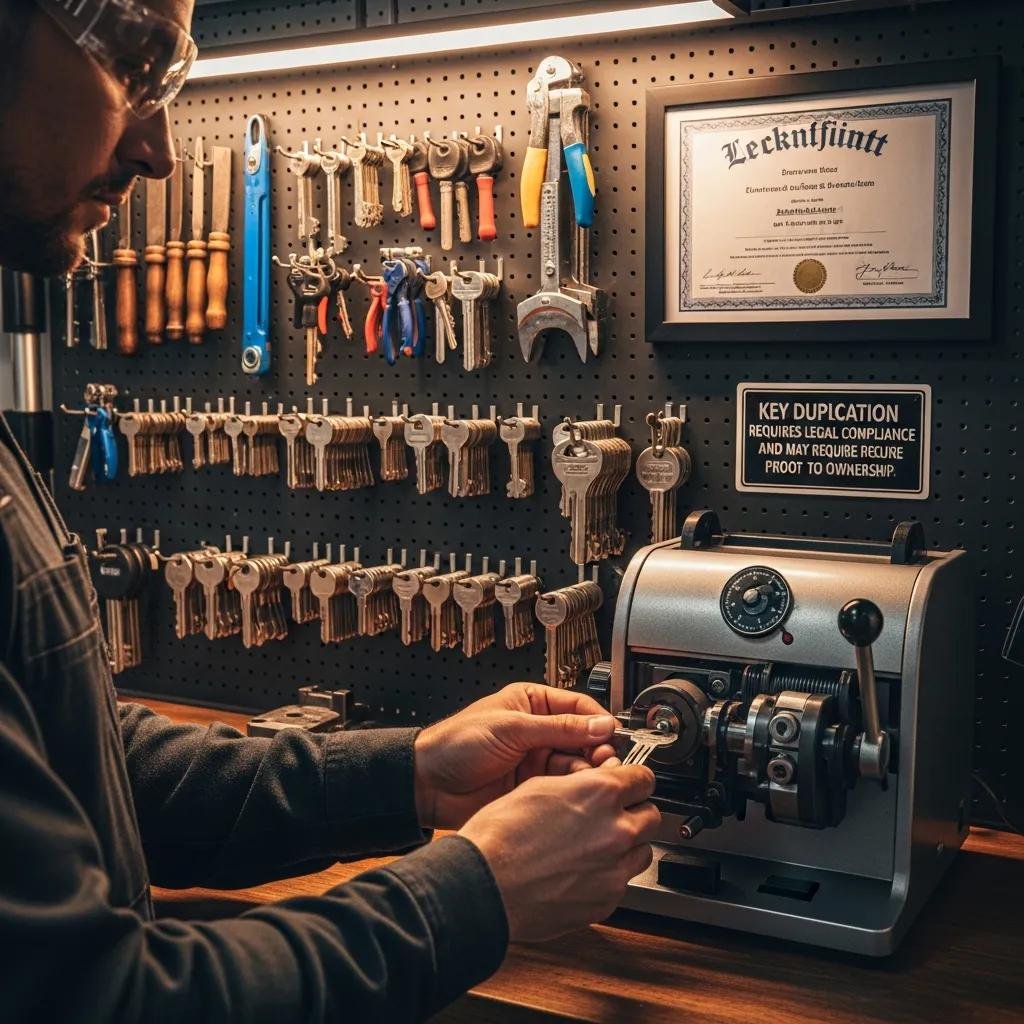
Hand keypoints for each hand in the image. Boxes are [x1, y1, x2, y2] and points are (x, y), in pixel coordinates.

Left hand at [413, 682, 618, 828]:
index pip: (580, 707)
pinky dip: (573, 792)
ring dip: (587, 773)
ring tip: (588, 780)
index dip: (598, 722)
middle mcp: (539, 731)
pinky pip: (563, 788)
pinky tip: (574, 794)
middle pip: (584, 738)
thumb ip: (558, 728)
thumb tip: (600, 724)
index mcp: (533, 704)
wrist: (428, 784)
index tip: (612, 737)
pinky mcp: (534, 788)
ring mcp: (537, 761)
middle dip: (597, 751)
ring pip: (578, 765)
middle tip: (605, 763)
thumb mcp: (511, 728)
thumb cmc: (456, 744)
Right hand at [460, 764, 660, 941]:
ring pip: (641, 851)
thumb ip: (578, 785)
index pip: (645, 778)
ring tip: (594, 845)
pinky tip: (579, 871)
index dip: (634, 780)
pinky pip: (621, 882)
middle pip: (651, 816)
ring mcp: (614, 870)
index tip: (629, 784)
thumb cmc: (500, 837)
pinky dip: (608, 875)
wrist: (484, 886)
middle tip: (611, 815)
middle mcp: (616, 831)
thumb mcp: (538, 787)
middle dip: (634, 813)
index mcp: (600, 794)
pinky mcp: (606, 901)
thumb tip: (593, 784)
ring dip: (626, 846)